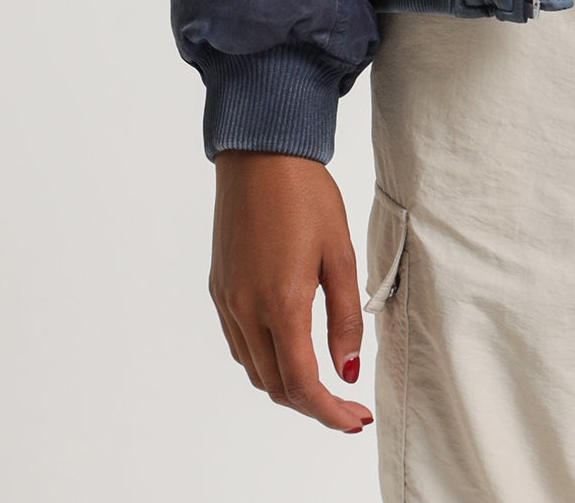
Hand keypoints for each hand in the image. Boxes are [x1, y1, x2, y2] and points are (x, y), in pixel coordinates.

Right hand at [210, 150, 373, 433]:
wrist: (260, 155)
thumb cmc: (306, 196)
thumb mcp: (340, 252)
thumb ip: (344, 316)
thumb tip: (348, 369)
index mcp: (282, 302)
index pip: (302, 383)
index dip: (329, 412)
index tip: (355, 420)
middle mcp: (247, 309)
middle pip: (276, 385)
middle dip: (312, 405)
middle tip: (347, 405)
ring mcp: (228, 301)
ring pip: (254, 369)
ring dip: (287, 386)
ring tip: (323, 381)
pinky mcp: (219, 288)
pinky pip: (240, 343)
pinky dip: (266, 360)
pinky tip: (290, 348)